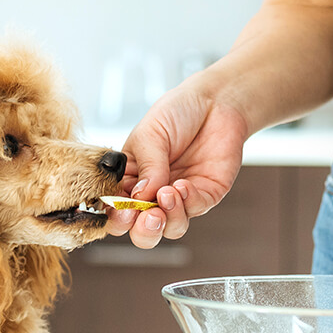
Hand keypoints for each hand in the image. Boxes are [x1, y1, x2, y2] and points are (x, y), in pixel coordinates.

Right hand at [106, 84, 247, 248]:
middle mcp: (154, 195)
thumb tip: (141, 198)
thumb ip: (147, 167)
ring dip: (168, 218)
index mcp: (131, 180)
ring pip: (171, 229)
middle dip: (144, 230)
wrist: (214, 101)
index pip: (117, 210)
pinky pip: (195, 210)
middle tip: (148, 216)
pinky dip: (188, 201)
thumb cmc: (176, 113)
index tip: (123, 211)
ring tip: (167, 194)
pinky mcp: (206, 195)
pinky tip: (183, 185)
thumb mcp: (150, 134)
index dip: (118, 217)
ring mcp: (180, 198)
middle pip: (143, 231)